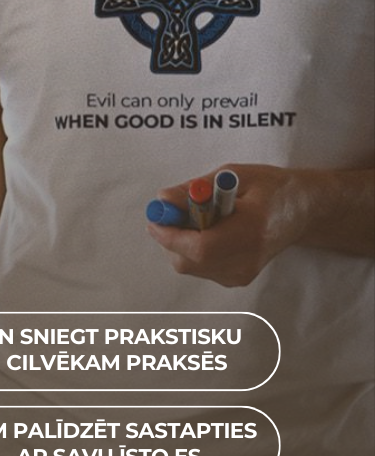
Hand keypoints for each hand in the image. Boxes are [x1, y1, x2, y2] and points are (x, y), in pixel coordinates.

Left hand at [147, 163, 310, 287]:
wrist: (301, 211)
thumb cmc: (269, 188)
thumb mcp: (233, 176)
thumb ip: (196, 189)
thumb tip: (163, 200)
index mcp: (252, 230)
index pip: (202, 247)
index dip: (172, 236)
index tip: (156, 219)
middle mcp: (248, 259)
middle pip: (190, 261)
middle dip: (171, 237)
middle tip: (171, 213)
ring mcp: (243, 274)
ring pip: (190, 266)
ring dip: (180, 242)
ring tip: (198, 218)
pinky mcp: (238, 279)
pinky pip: (200, 268)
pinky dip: (192, 250)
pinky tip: (208, 231)